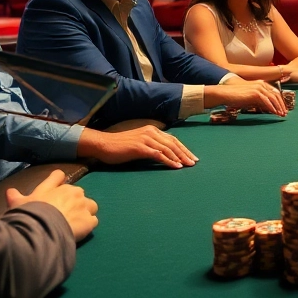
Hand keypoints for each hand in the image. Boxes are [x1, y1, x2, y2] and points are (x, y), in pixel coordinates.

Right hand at [7, 169, 98, 242]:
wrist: (42, 230)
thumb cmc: (30, 214)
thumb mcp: (18, 204)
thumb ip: (15, 196)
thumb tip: (9, 191)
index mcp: (55, 187)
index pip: (58, 176)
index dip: (58, 180)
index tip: (57, 185)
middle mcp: (72, 192)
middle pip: (77, 192)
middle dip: (73, 200)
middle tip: (64, 212)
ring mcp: (83, 206)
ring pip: (90, 205)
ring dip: (85, 211)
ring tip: (76, 221)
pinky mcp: (89, 220)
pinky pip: (93, 220)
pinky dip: (88, 225)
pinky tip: (81, 231)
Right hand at [77, 125, 196, 168]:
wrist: (103, 145)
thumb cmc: (120, 146)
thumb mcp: (139, 144)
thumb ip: (151, 146)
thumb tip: (164, 155)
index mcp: (152, 130)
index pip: (172, 139)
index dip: (183, 148)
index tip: (191, 157)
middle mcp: (151, 132)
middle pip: (173, 143)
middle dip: (185, 153)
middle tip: (193, 162)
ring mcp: (145, 139)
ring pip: (167, 148)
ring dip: (179, 157)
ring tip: (187, 165)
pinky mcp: (140, 147)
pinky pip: (158, 154)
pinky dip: (168, 161)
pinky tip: (175, 166)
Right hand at [213, 80, 287, 115]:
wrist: (226, 93)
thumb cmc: (236, 96)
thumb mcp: (250, 97)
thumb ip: (259, 100)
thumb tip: (268, 107)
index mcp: (261, 83)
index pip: (275, 92)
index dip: (280, 100)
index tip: (283, 108)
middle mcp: (261, 84)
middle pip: (276, 95)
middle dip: (281, 104)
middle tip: (285, 113)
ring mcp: (259, 88)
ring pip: (273, 98)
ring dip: (278, 107)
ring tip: (281, 114)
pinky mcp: (255, 93)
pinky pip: (267, 102)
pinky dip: (272, 108)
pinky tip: (275, 113)